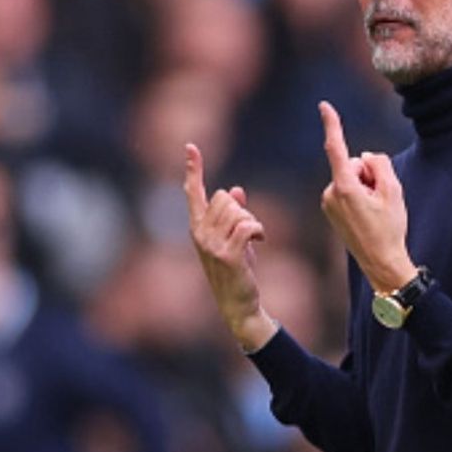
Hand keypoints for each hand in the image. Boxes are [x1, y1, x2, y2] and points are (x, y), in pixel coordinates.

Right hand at [184, 143, 277, 349]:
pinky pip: (248, 226)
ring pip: (237, 211)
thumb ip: (233, 214)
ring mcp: (210, 245)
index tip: (191, 147)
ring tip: (254, 239)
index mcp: (197, 228)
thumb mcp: (234, 239)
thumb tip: (235, 190)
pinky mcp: (227, 254)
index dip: (193, 170)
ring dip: (252, 222)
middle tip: (247, 231)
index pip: (194, 193)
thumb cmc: (237, 270)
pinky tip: (261, 241)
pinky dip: (259, 230)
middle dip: (241, 210)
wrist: (238, 304)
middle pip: (223, 198)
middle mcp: (198, 234)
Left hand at [318, 101, 416, 292]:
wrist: (381, 261)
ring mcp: (329, 203)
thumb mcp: (393, 190)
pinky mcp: (332, 211)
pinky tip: (369, 216)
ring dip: (365, 188)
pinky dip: (359, 196)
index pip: (336, 148)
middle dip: (368, 174)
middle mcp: (330, 193)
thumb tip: (364, 157)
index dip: (332, 125)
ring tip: (376, 211)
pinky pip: (347, 191)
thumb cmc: (389, 227)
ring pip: (351, 179)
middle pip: (352, 165)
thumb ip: (379, 164)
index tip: (324, 106)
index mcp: (344, 187)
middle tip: (382, 200)